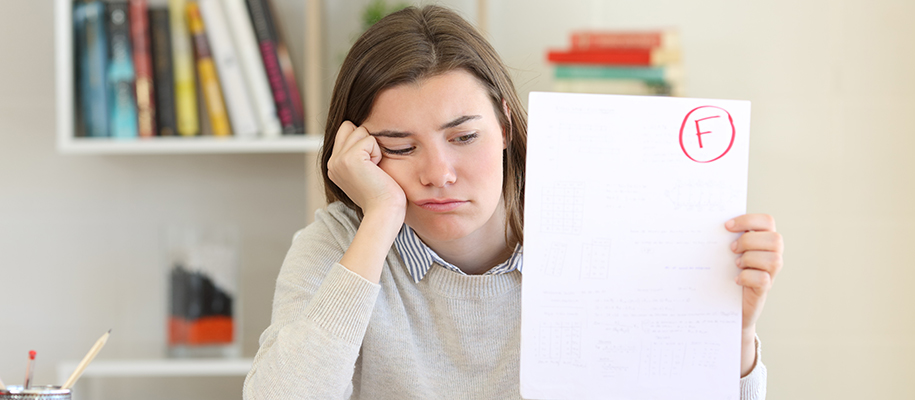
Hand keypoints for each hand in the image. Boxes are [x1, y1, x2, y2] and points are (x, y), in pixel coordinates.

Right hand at [327, 121, 406, 217]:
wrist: (384, 211)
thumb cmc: (381, 196)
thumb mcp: (364, 173)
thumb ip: (356, 155)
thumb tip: (362, 132)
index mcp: (333, 166)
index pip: (345, 132)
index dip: (362, 142)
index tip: (369, 166)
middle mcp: (332, 162)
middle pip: (350, 127)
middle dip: (366, 141)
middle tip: (372, 166)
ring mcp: (338, 160)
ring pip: (360, 131)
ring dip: (373, 148)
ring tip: (374, 169)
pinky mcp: (350, 158)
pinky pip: (369, 139)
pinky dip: (377, 153)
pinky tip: (376, 170)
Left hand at [726, 214, 782, 374]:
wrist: (725, 303)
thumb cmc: (725, 272)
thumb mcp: (726, 252)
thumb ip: (726, 237)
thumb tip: (704, 224)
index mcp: (763, 241)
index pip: (767, 221)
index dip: (749, 220)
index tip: (726, 226)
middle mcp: (772, 256)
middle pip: (775, 239)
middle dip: (749, 241)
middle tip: (731, 249)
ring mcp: (770, 274)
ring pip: (774, 259)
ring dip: (750, 259)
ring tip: (736, 264)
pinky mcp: (763, 290)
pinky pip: (764, 279)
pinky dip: (747, 277)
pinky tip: (736, 279)